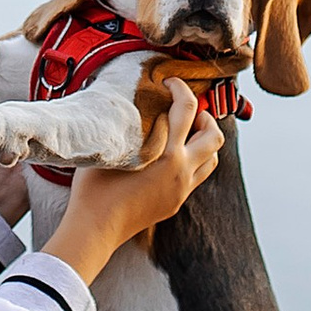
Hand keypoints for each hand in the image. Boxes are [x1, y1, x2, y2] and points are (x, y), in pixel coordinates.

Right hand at [49, 80, 221, 284]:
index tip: (171, 83)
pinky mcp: (176, 202)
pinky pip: (197, 176)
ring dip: (203, 141)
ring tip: (185, 133)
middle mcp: (181, 171)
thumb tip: (132, 102)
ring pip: (212, 159)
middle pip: (214, 135)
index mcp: (168, 154)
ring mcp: (181, 189)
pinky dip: (193, 159)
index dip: (182, 89)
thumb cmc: (96, 188)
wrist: (96, 228)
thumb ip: (129, 124)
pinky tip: (171, 156)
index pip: (187, 109)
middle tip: (187, 111)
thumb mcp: (112, 147)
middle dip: (205, 117)